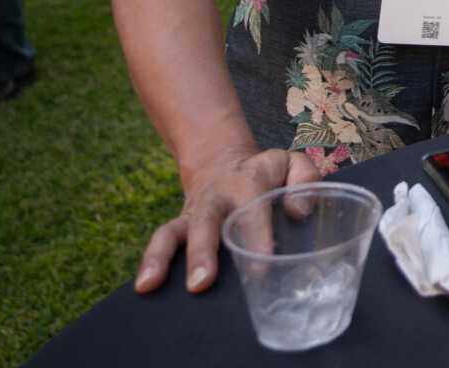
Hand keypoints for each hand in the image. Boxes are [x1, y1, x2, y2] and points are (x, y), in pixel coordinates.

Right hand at [136, 147, 320, 293]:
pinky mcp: (180, 226)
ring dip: (161, 257)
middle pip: (206, 223)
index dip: (258, 234)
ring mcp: (194, 214)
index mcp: (248, 183)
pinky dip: (150, 262)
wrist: (222, 162)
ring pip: (173, 232)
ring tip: (151, 283)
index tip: (261, 261)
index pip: (254, 209)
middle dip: (202, 253)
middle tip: (201, 283)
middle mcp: (217, 199)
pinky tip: (143, 286)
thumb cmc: (265, 173)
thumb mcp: (290, 163)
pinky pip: (162, 241)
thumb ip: (305, 178)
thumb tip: (299, 211)